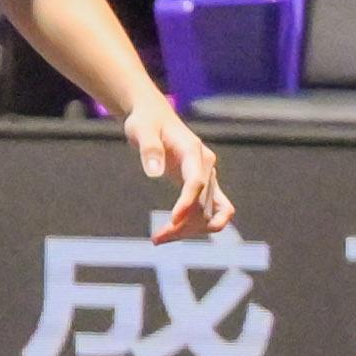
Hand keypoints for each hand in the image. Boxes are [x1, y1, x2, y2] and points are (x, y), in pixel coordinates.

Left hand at [118, 94, 232, 240]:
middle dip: (183, 225)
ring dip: (190, 230)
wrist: (154, 116)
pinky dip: (200, 225)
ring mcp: (209, 176)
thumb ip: (149, 149)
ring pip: (210, 212)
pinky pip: (214, 210)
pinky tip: (176, 232)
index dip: (188, 203)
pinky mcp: (205, 184)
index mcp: (193, 151)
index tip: (173, 221)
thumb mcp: (141, 130)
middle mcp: (207, 165)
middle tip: (156, 239)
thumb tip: (154, 173)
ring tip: (159, 238)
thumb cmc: (146, 122)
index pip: (197, 181)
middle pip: (203, 203)